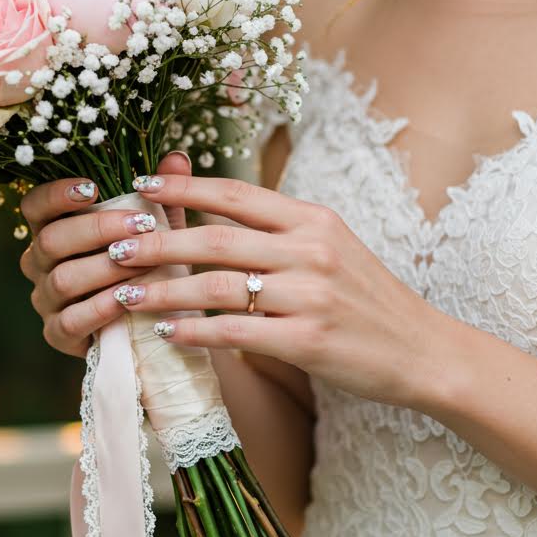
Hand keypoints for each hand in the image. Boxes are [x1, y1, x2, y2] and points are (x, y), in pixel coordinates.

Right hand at [19, 151, 190, 357]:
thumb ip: (163, 195)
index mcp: (53, 228)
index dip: (57, 194)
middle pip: (50, 240)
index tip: (93, 186)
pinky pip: (71, 321)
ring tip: (147, 261)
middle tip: (143, 224)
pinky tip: (128, 298)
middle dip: (98, 229)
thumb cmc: (148, 265)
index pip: (35, 205)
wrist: (154, 322)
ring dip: (106, 268)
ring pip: (63, 279)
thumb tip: (177, 158)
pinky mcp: (58, 335)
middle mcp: (40, 262)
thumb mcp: (157, 228)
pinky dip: (100, 308)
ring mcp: (46, 300)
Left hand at [105, 173, 436, 408]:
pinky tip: (167, 334)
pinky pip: (236, 332)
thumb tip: (207, 219)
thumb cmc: (365, 300)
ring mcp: (310, 295)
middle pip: (215, 239)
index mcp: (312, 219)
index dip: (183, 188)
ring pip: (217, 286)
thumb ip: (276, 232)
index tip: (140, 187)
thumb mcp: (328, 248)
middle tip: (114, 248)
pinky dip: (195, 332)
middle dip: (156, 242)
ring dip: (163, 291)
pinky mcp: (308, 341)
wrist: (422, 350)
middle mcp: (311, 250)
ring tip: (126, 296)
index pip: (235, 193)